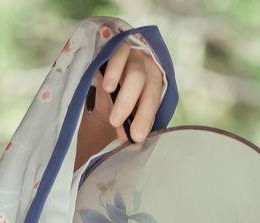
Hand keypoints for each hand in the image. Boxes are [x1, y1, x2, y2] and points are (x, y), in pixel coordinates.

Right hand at [75, 42, 163, 169]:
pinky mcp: (119, 44)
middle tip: (125, 131)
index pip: (155, 102)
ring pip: (136, 73)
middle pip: (149, 88)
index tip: (136, 138)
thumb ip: (129, 120)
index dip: (146, 119)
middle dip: (139, 113)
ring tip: (114, 118)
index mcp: (155, 82)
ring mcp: (135, 54)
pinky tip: (108, 87)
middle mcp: (149, 66)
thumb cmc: (119, 87)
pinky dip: (115, 71)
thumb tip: (130, 141)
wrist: (104, 60)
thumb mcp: (126, 105)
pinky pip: (120, 54)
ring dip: (126, 98)